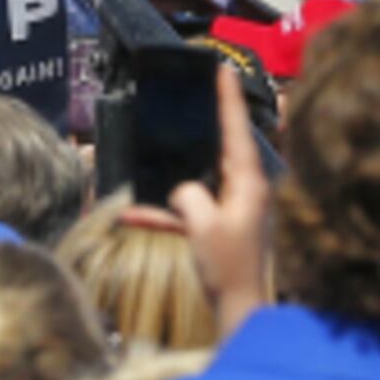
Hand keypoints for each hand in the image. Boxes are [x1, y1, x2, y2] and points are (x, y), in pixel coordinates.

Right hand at [168, 59, 272, 338]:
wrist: (240, 311)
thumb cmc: (227, 265)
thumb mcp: (202, 224)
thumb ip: (188, 195)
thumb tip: (183, 190)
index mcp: (248, 183)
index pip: (237, 130)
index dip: (228, 98)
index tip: (224, 68)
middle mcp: (245, 191)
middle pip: (224, 147)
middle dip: (209, 123)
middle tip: (197, 92)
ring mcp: (234, 210)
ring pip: (202, 179)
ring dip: (177, 173)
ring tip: (157, 150)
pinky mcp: (221, 229)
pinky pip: (191, 211)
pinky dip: (166, 211)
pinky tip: (131, 215)